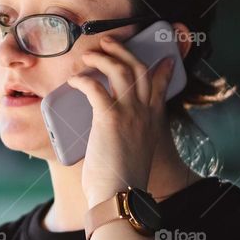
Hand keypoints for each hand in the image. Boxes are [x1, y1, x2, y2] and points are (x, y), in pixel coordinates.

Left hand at [66, 36, 175, 206]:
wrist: (119, 196)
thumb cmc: (120, 182)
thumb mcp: (133, 153)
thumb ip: (128, 138)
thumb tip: (108, 136)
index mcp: (153, 122)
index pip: (161, 86)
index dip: (163, 69)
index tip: (165, 59)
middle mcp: (145, 113)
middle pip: (139, 68)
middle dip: (123, 50)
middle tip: (109, 43)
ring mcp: (129, 113)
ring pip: (120, 70)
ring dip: (102, 58)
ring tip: (89, 55)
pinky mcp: (110, 118)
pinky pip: (95, 87)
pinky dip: (83, 80)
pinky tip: (74, 81)